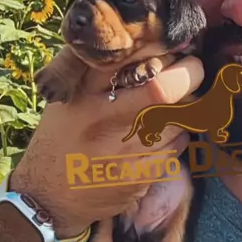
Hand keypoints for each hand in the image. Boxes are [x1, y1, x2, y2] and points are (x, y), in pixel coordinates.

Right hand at [9, 54, 203, 237]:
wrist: (48, 198)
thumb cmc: (62, 138)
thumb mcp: (67, 98)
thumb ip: (98, 71)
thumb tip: (146, 43)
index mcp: (84, 93)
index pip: (131, 58)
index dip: (161, 49)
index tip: (173, 48)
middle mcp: (103, 118)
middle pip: (164, 88)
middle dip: (189, 74)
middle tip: (194, 69)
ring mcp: (123, 150)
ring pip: (177, 117)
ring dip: (185, 106)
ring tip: (175, 103)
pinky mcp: (139, 175)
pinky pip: (178, 145)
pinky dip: (178, 134)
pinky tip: (162, 135)